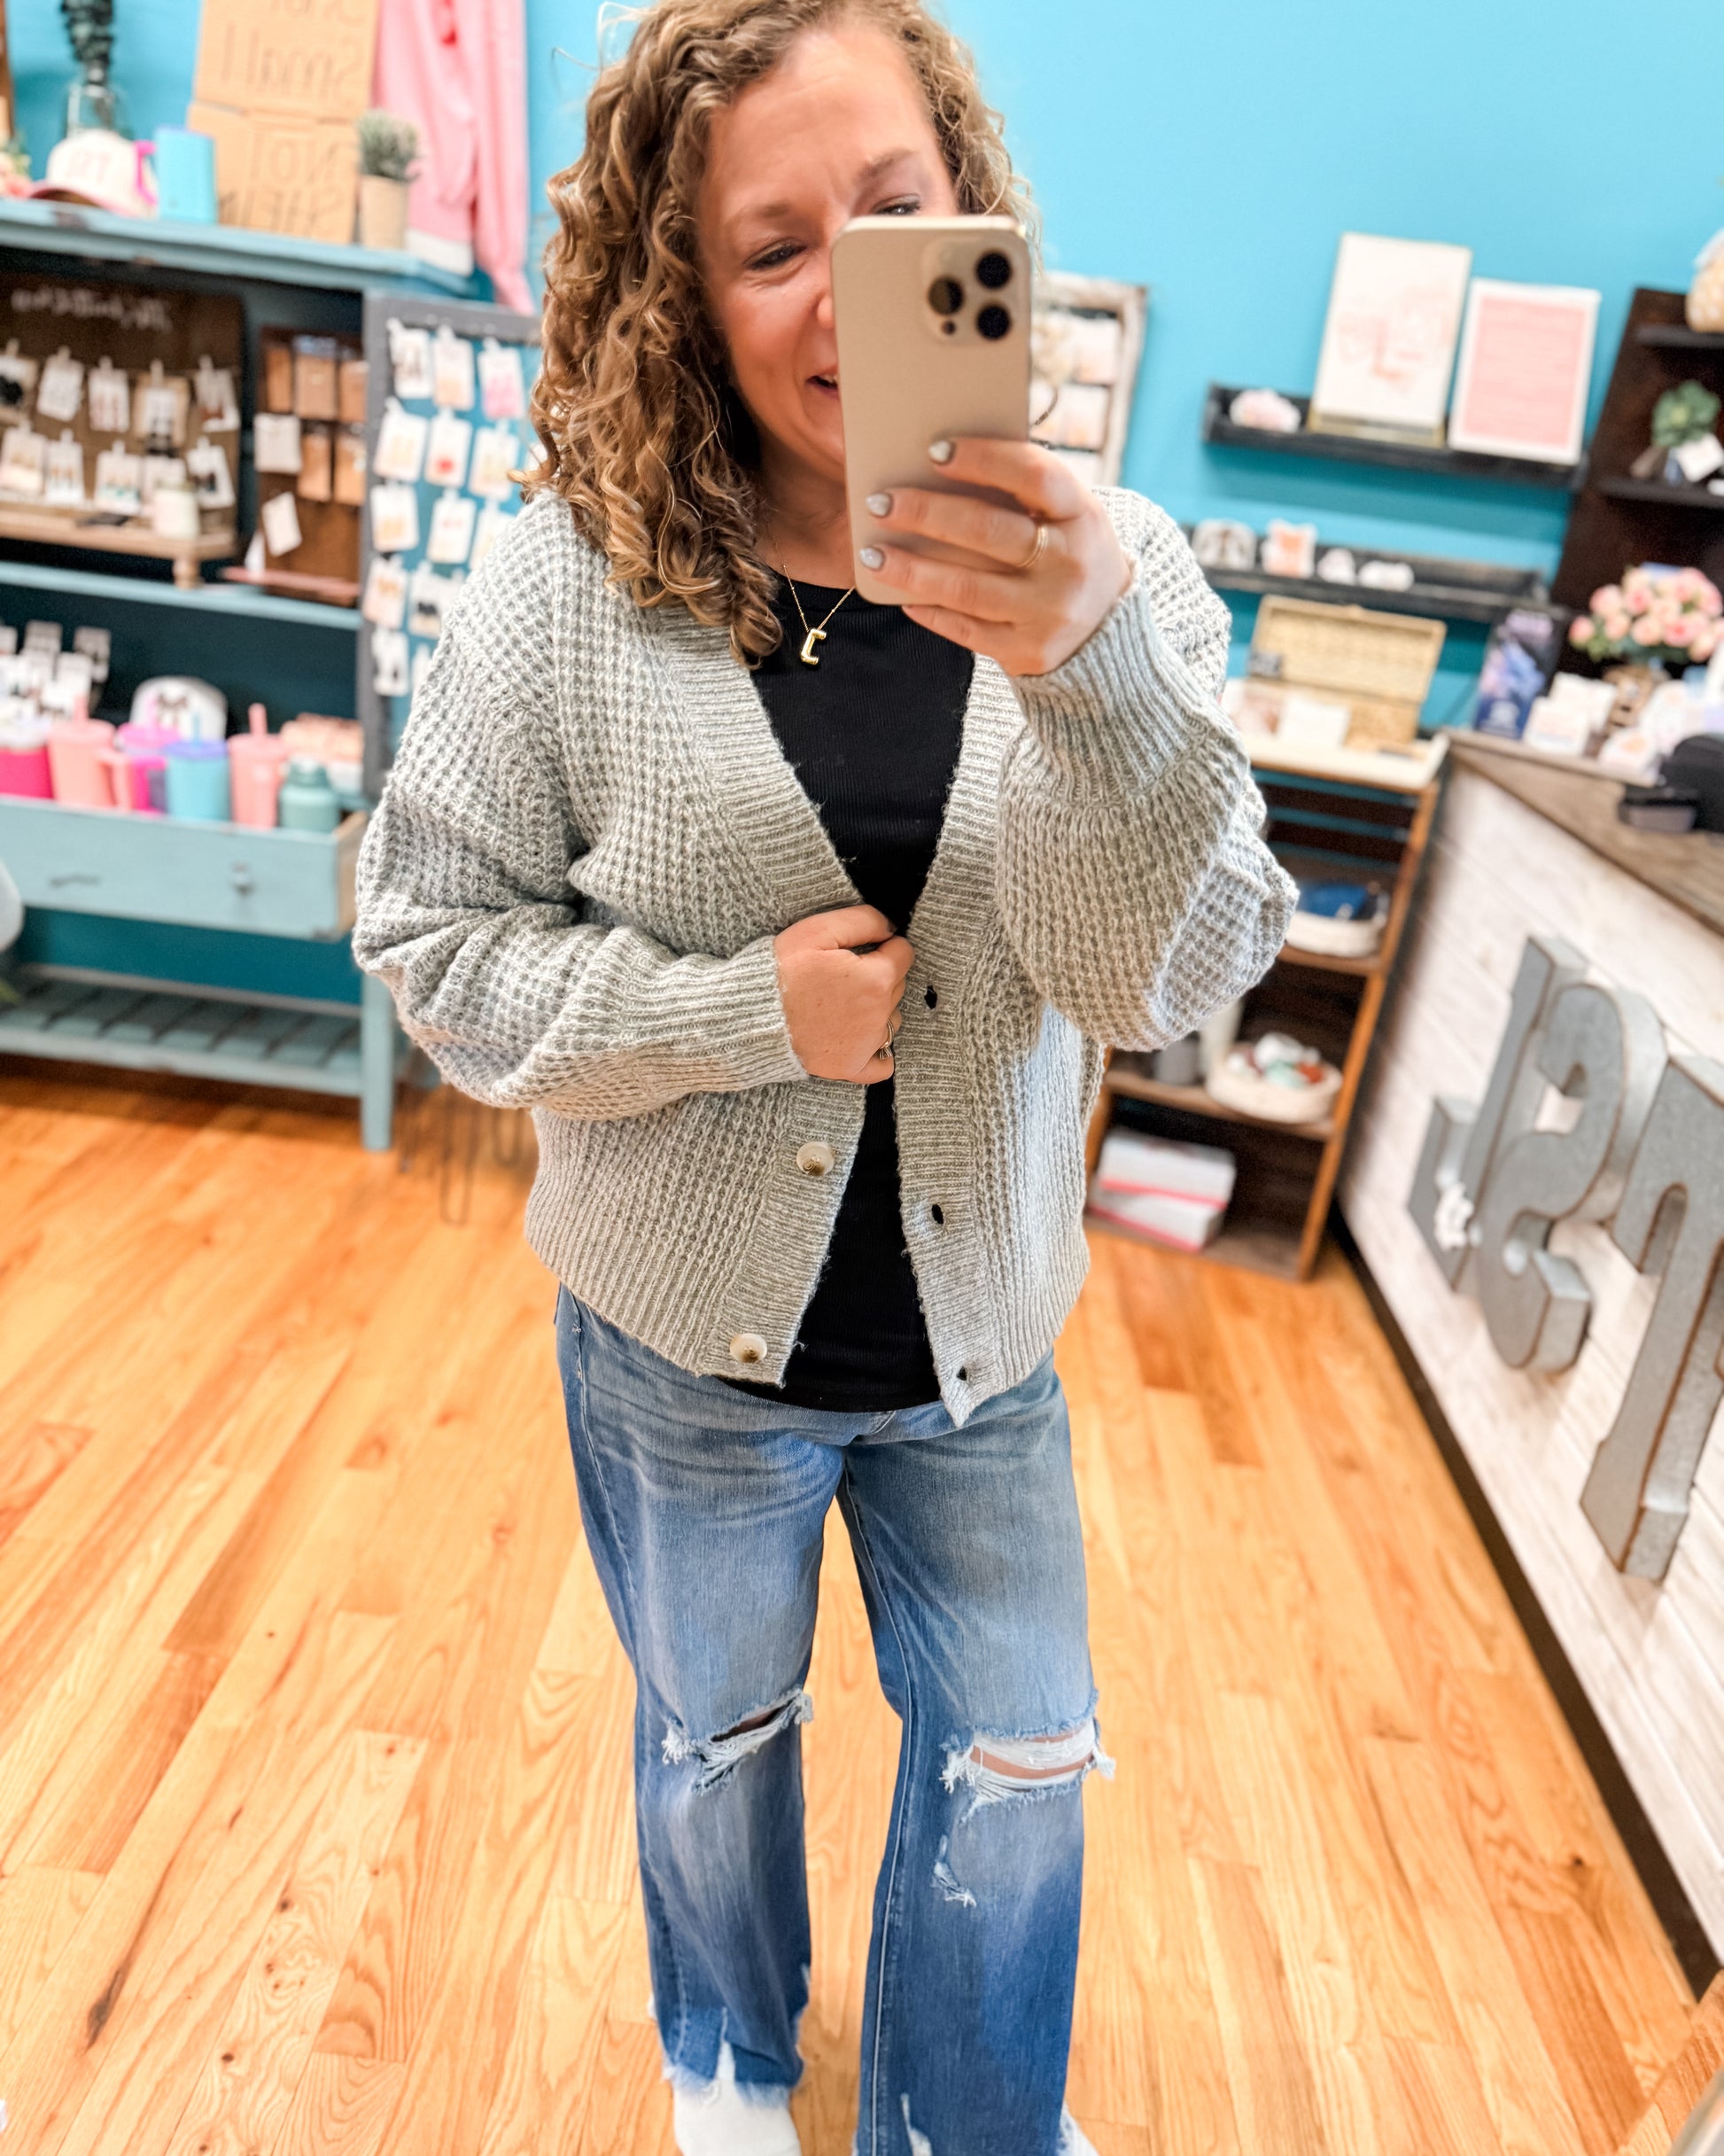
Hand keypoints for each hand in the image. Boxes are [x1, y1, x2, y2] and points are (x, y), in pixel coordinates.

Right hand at [775, 905, 913, 1083]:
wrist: (749, 1016)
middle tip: (843, 974)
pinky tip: (860, 1037)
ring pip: (892, 1019)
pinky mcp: (851, 1068)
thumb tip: (891, 928)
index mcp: (875, 979)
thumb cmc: (781, 971)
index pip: (903, 953)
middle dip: (878, 975)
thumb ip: (863, 921)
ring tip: (842, 1003)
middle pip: (897, 985)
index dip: (884, 945)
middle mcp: (878, 1015)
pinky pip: (884, 1064)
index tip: (863, 948)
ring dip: (877, 1009)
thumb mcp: (817, 930)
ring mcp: (866, 1045)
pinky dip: (878, 1051)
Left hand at [857, 438, 1131, 676]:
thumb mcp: (1065, 513)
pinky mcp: (1029, 651)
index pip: (1033, 475)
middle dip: (928, 514)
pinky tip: (900, 593)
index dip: (984, 459)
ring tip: (872, 553)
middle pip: (989, 532)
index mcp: (1082, 513)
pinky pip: (966, 630)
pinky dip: (929, 610)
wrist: (1107, 625)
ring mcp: (1051, 612)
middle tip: (881, 502)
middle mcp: (1071, 563)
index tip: (934, 450)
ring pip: (968, 587)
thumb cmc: (1065, 548)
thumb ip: (1020, 490)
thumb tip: (938, 460)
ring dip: (912, 569)